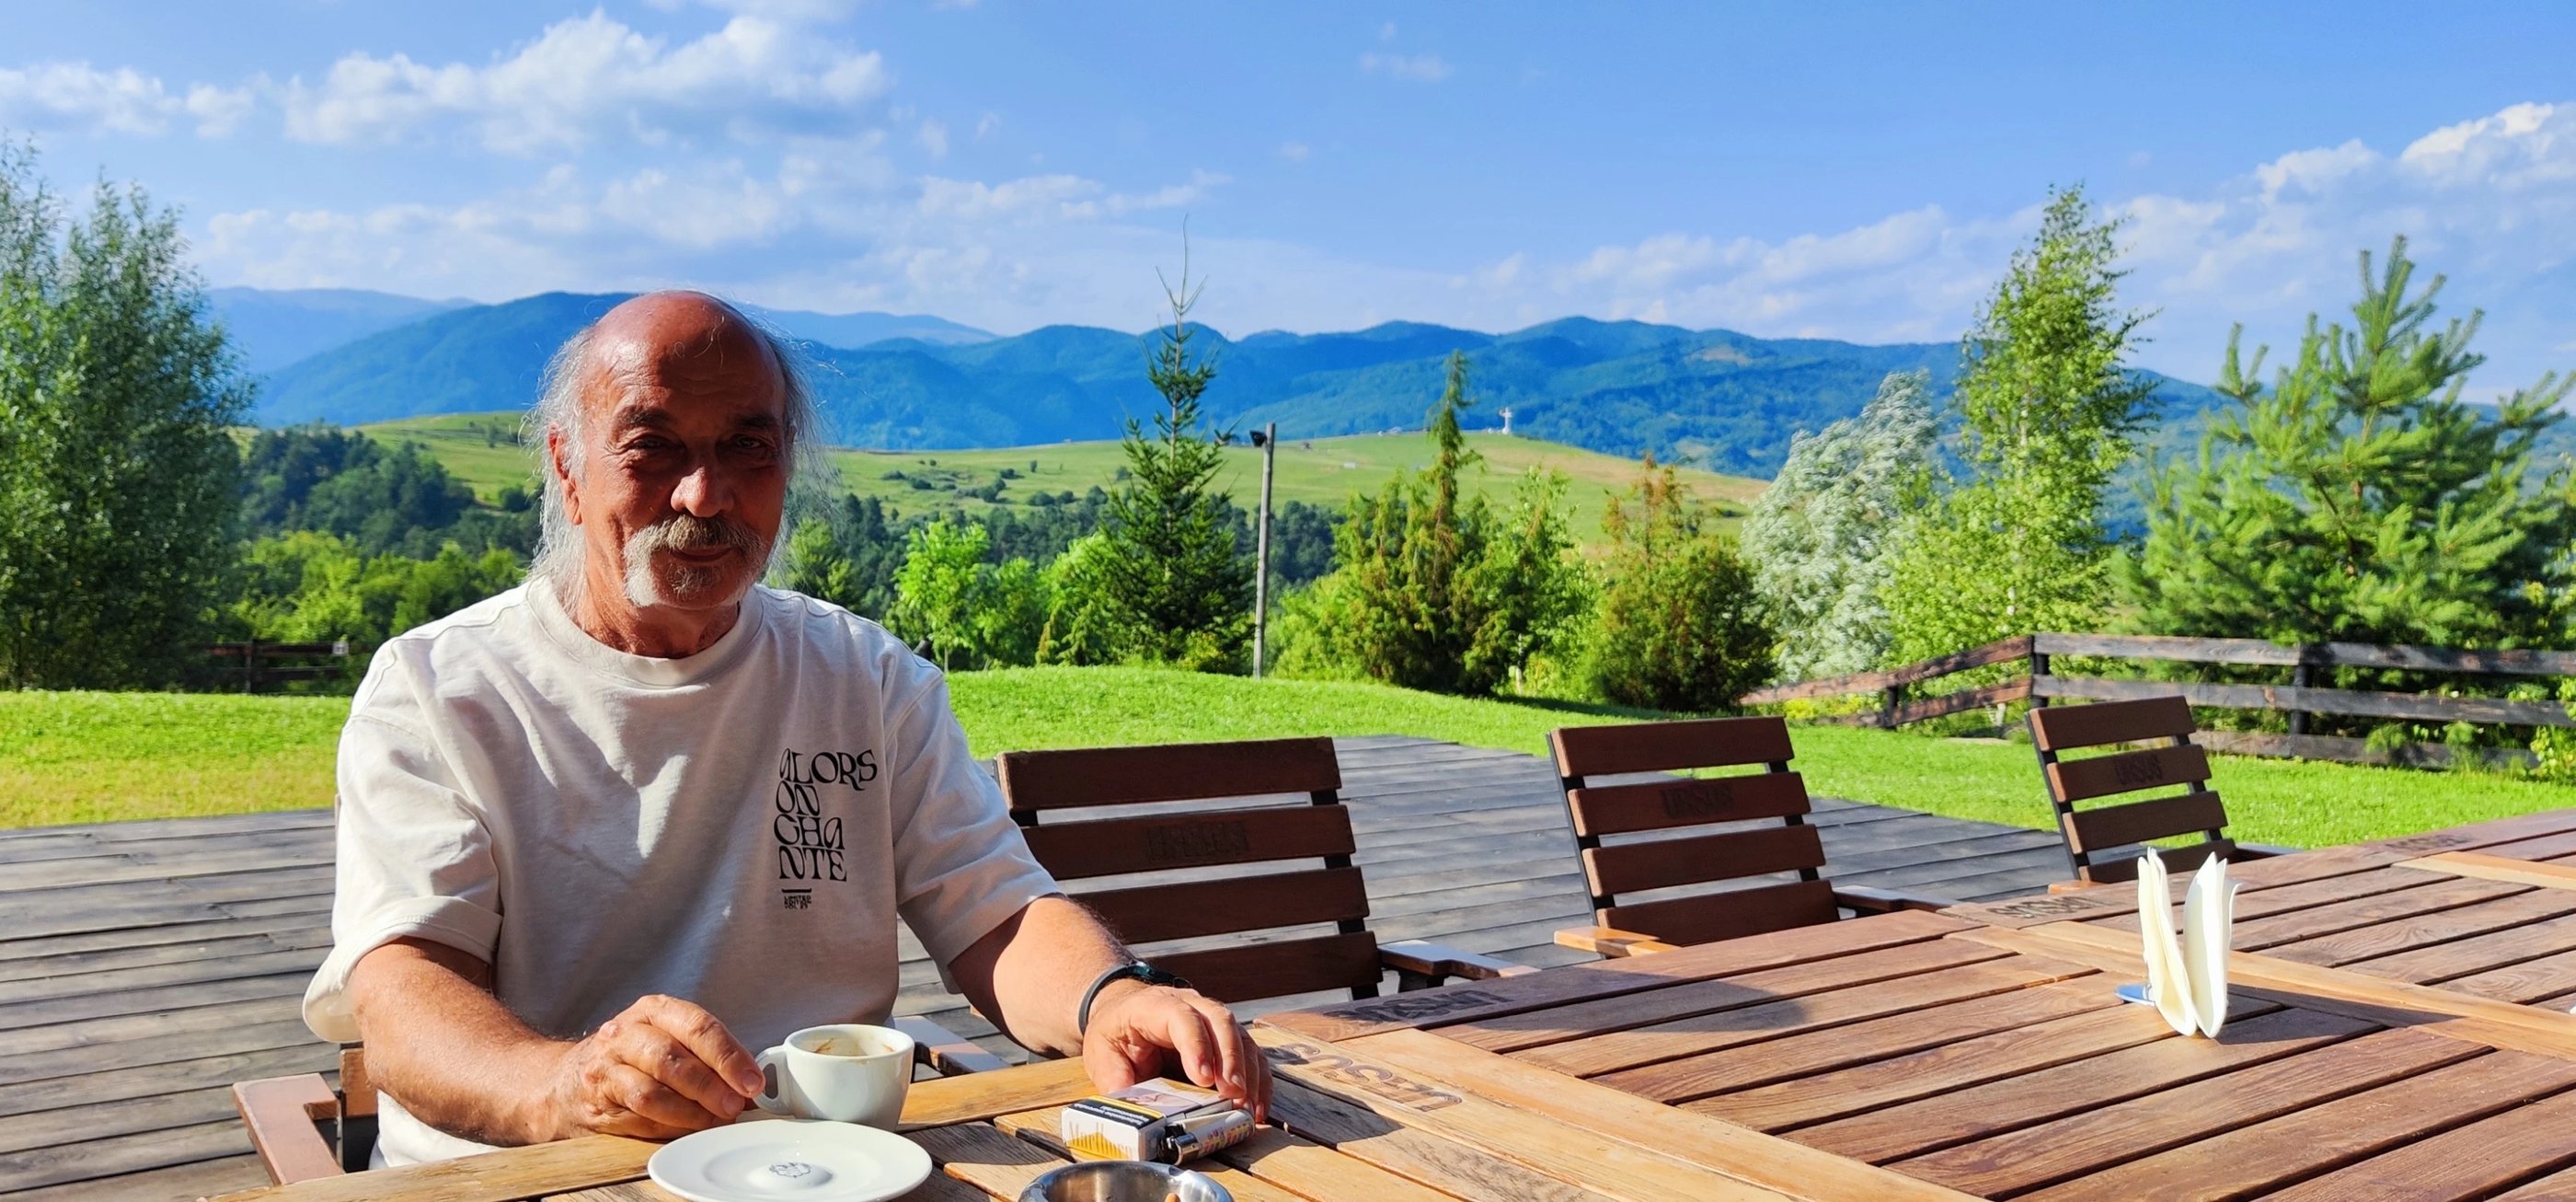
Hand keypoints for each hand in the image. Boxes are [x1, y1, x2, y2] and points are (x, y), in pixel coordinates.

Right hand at [537, 994, 765, 1140]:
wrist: (562, 1081)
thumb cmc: (630, 1057)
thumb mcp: (665, 1036)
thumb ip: (705, 1054)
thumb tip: (749, 1083)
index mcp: (653, 1010)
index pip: (697, 1026)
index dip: (728, 1055)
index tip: (751, 1081)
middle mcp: (625, 1033)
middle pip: (672, 1058)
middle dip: (710, 1085)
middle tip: (735, 1105)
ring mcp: (605, 1068)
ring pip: (651, 1093)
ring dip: (690, 1112)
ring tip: (715, 1120)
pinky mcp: (597, 1102)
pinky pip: (638, 1118)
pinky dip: (669, 1127)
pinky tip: (688, 1130)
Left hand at [1080, 982, 1270, 1123]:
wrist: (1125, 1012)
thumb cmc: (1115, 1033)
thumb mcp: (1101, 1054)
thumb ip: (1115, 1080)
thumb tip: (1134, 1111)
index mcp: (1154, 1006)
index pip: (1181, 1017)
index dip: (1196, 1044)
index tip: (1203, 1077)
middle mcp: (1190, 1005)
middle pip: (1220, 1020)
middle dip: (1230, 1059)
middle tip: (1234, 1093)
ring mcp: (1212, 1019)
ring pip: (1242, 1037)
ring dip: (1249, 1073)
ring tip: (1247, 1107)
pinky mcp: (1227, 1038)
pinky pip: (1251, 1055)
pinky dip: (1258, 1080)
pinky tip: (1256, 1107)